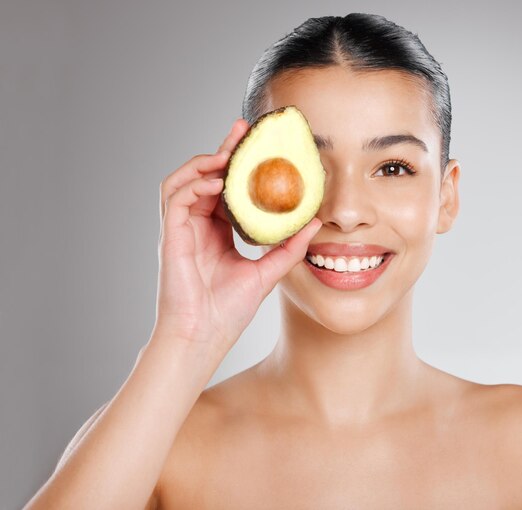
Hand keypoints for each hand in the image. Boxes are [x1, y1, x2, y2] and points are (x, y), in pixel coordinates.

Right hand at [152, 119, 320, 358]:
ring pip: (183, 181)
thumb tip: (314, 224)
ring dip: (204, 163)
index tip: (255, 143)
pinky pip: (175, 198)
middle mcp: (196, 226)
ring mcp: (180, 230)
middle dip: (221, 150)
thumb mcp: (267, 273)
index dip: (237, 165)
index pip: (225, 188)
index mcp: (215, 232)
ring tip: (228, 153)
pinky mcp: (170, 236)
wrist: (203, 337)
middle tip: (242, 130)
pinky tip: (217, 181)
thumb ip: (288, 248)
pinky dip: (194, 184)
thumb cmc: (227, 311)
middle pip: (204, 177)